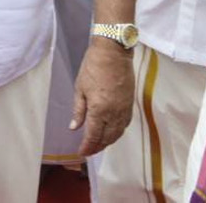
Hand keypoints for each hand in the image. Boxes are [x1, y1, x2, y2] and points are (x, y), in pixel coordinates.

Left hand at [70, 38, 134, 156]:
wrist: (113, 52)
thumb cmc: (93, 66)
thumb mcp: (80, 88)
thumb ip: (78, 110)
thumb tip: (74, 127)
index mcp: (99, 110)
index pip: (94, 136)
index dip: (87, 146)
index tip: (81, 152)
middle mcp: (114, 113)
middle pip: (107, 138)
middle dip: (97, 147)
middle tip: (89, 150)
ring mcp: (124, 109)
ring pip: (118, 133)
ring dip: (109, 142)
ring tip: (99, 144)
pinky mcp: (130, 103)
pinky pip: (125, 124)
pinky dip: (118, 132)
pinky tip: (112, 132)